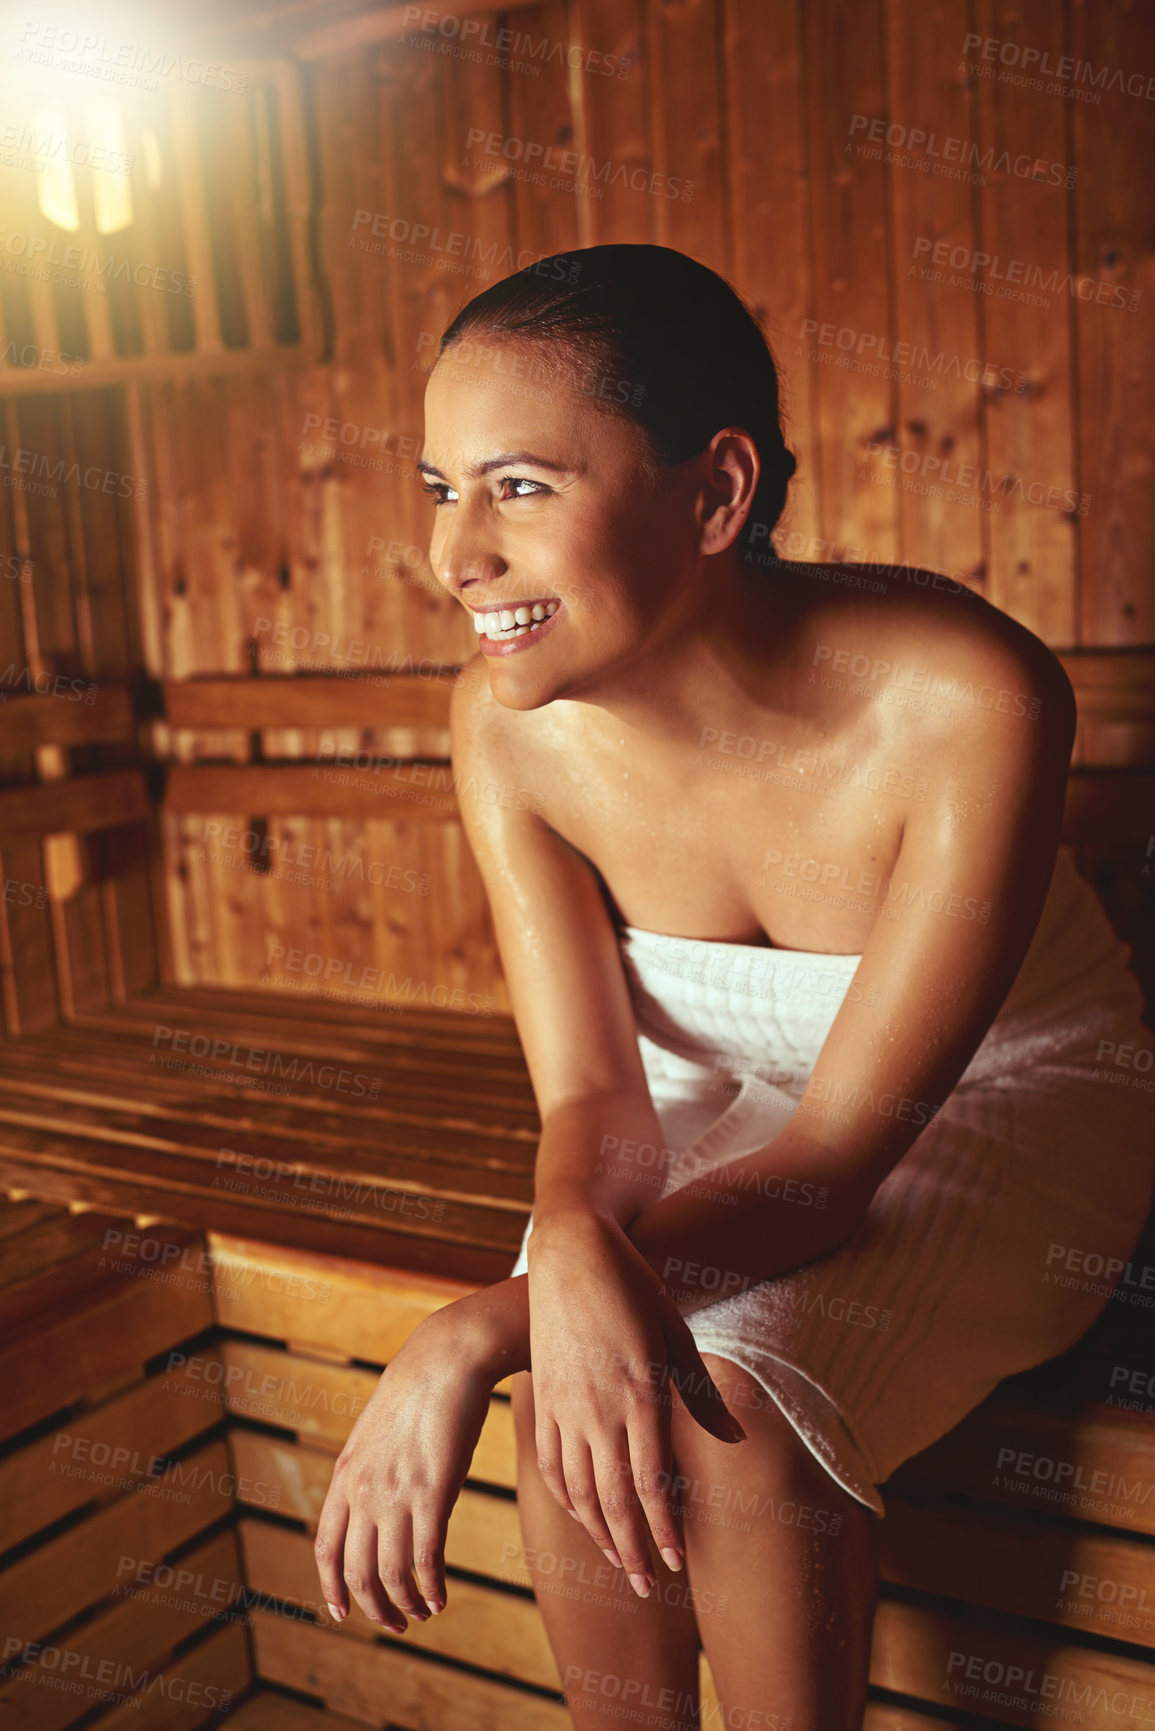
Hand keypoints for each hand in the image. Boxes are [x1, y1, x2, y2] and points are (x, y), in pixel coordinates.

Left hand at [313, 1302, 496, 1631]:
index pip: (326, 1548)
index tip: (342, 1611)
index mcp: (346, 1476)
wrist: (446, 1361)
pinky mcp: (432, 1494)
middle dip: (375, 1607)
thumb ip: (369, 1472)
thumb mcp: (376, 1434)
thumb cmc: (419, 1392)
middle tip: (395, 1623)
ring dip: (406, 1604)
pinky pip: (427, 1559)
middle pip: (359, 1571)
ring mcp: (396, 1494)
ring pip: (392, 1574)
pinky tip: (441, 1598)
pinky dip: (432, 1588)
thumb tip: (376, 1504)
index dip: (332, 1587)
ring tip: (424, 1613)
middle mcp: (364, 1491)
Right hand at [526, 1209, 745, 1596]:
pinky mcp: (545, 1399)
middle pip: (614, 1499)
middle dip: (634, 1550)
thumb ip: (699, 1393)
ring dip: (602, 1533)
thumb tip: (734, 1438)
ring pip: (580, 1489)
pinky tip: (584, 1516)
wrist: (570, 1252)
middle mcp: (598, 1410)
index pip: (652, 1482)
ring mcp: (566, 1407)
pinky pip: (553, 1463)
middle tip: (651, 1589)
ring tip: (621, 1564)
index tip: (678, 1563)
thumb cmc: (632, 1285)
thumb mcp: (674, 1331)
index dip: (664, 1530)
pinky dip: (569, 1499)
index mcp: (638, 1394)